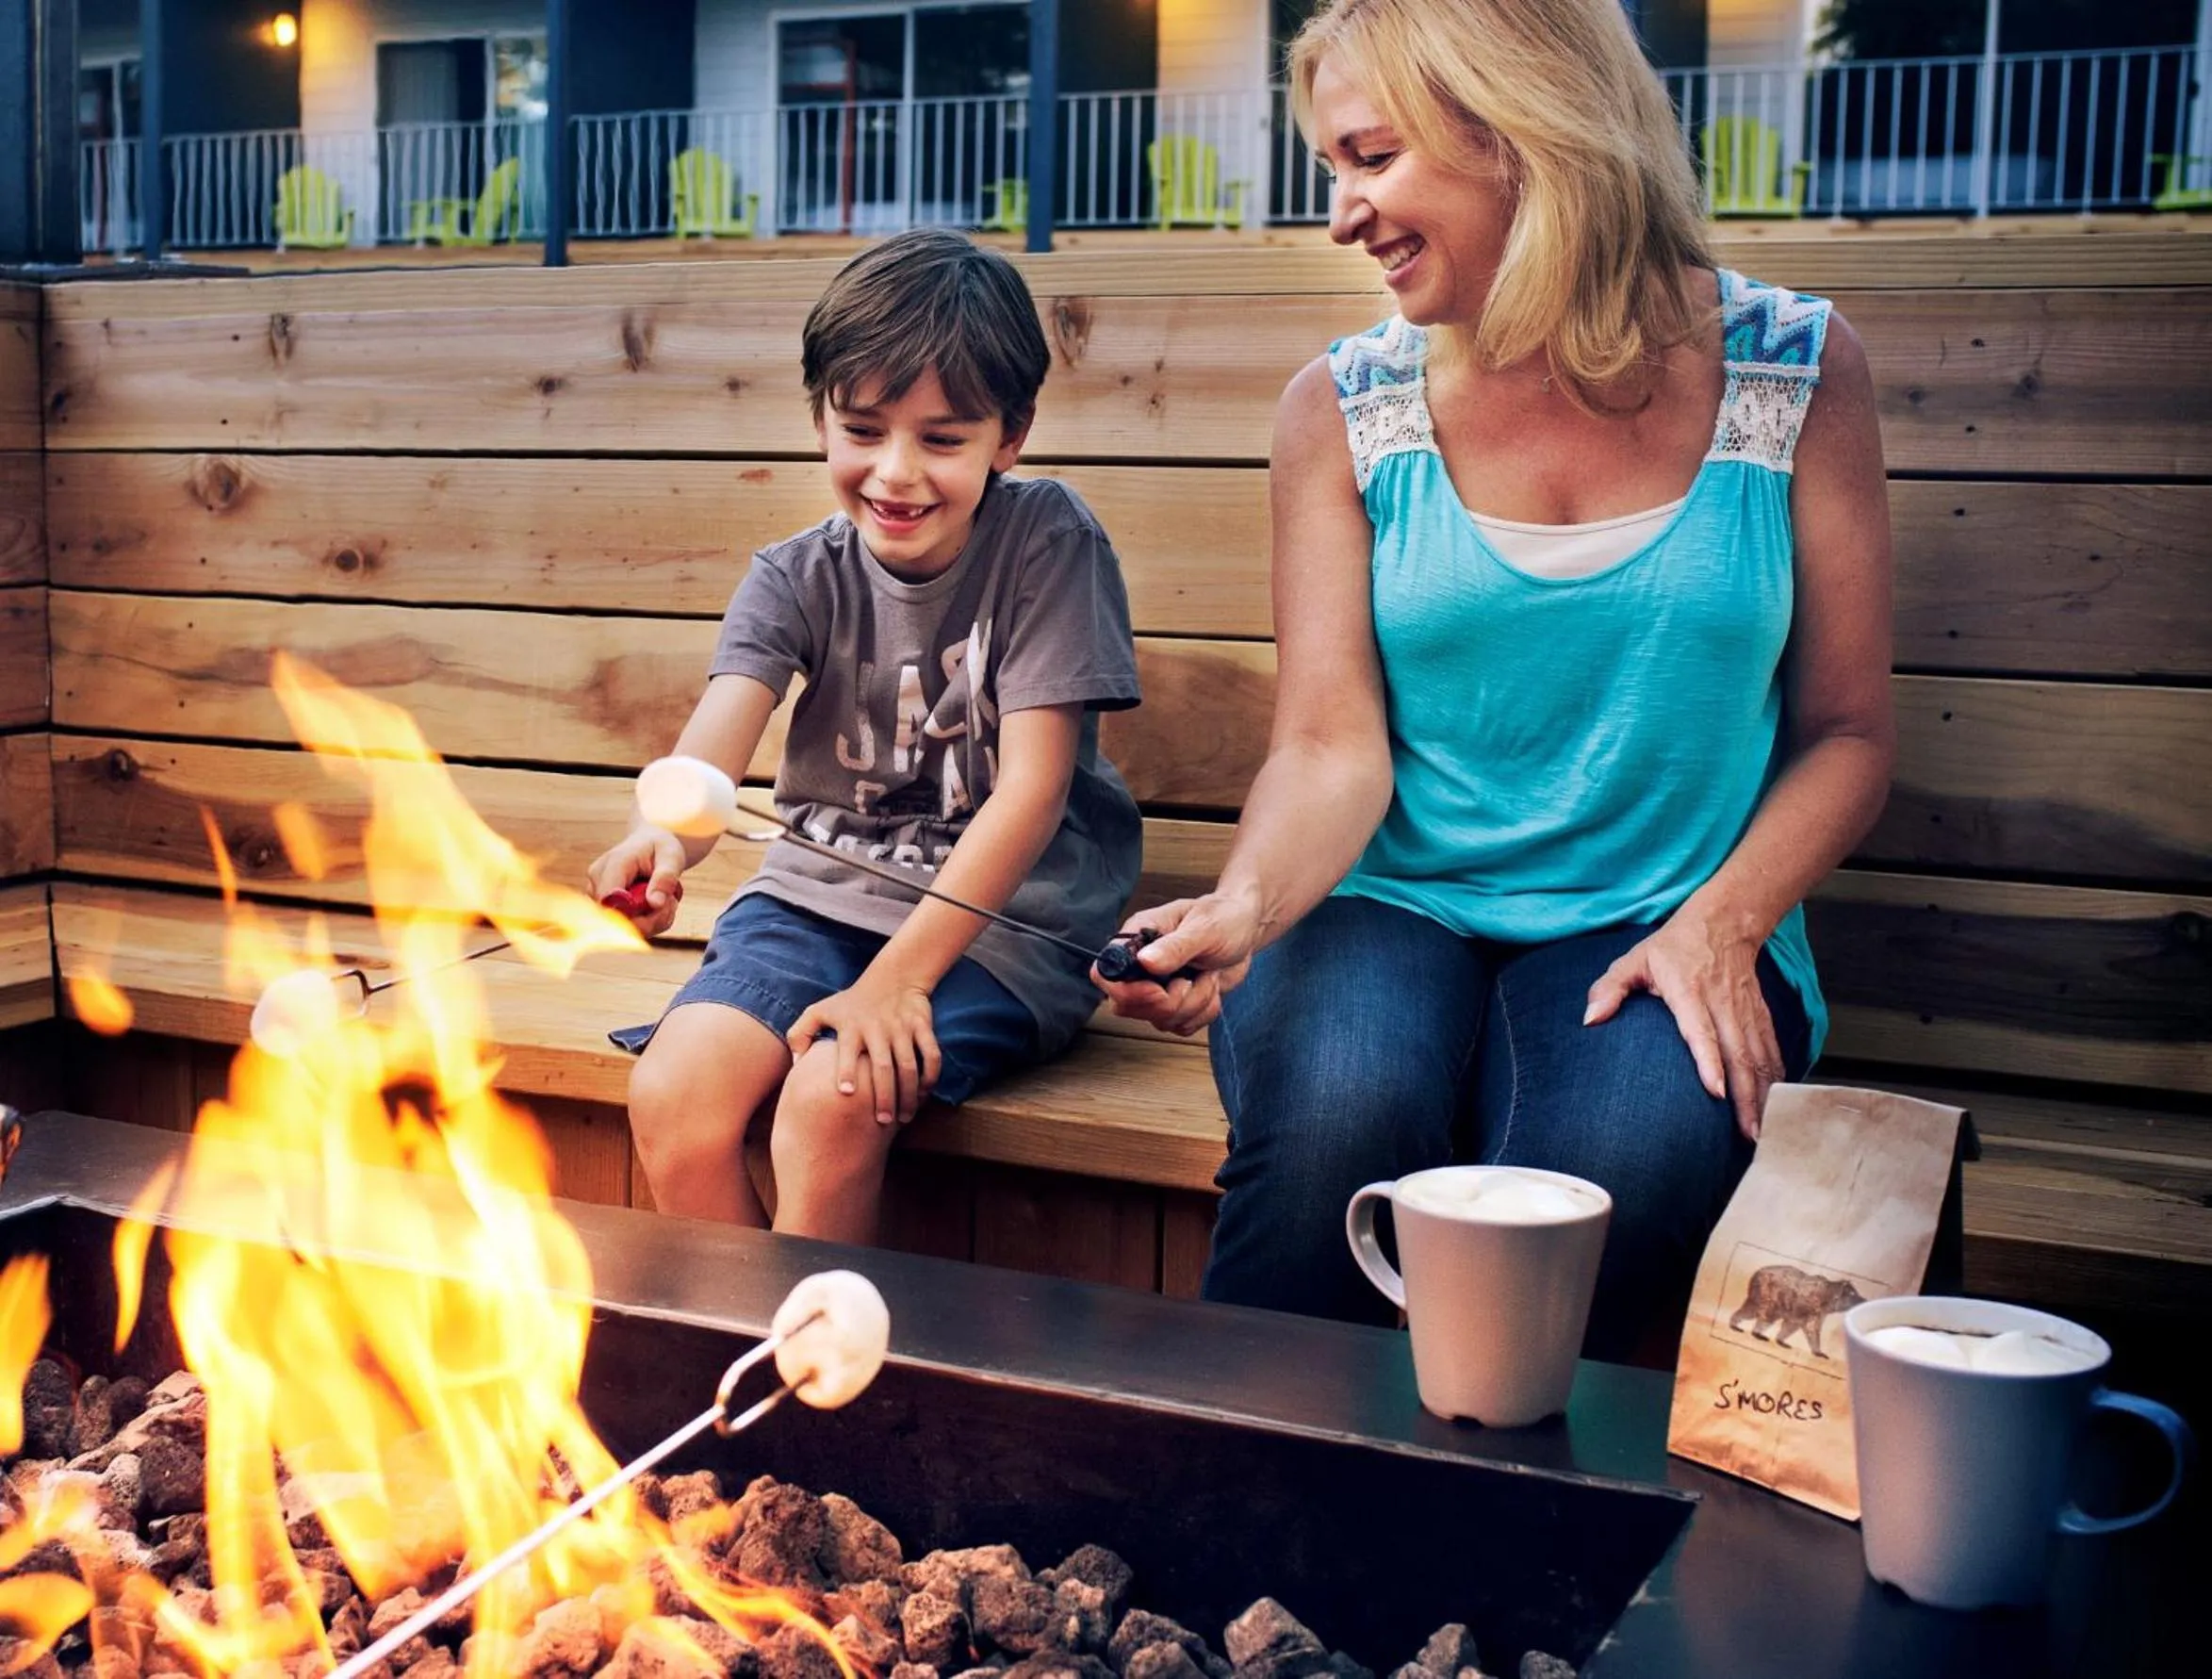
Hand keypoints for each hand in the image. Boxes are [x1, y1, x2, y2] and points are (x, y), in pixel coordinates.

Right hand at [586, 828, 687, 937]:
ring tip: (667, 900)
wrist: (651, 845)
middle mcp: (598, 882)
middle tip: (671, 903)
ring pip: (623, 927)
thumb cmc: (660, 848)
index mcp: (613, 864)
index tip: (659, 907)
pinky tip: (659, 907)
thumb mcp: (671, 857)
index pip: (609, 898)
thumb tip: (655, 903)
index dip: (632, 913)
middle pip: (615, 918)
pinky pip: (628, 927)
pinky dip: (649, 923)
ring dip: (652, 921)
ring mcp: (599, 897)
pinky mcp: (606, 908)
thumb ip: (665, 878)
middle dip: (649, 919)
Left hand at [786, 974, 940, 1125]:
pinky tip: (924, 1094)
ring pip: (908, 1065)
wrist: (894, 977)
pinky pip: (931, 1054)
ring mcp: (901, 1028)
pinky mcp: (922, 1025)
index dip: (846, 1070)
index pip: (847, 1050)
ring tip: (904, 1117)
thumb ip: (800, 1033)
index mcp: (851, 1027)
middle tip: (881, 1122)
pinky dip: (930, 1075)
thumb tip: (795, 1063)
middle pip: (882, 1066)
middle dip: (883, 1095)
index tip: (845, 1092)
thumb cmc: (852, 1002)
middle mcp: (877, 1028)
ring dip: (908, 1093)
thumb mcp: (821, 1010)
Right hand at [1091, 892, 1260, 1036]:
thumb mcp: (1203, 927)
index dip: (1125, 991)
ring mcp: (1156, 988)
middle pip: (1126, 1006)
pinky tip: (1211, 988)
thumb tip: (1145, 961)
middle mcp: (1140, 966)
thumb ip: (1175, 946)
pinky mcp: (1176, 1005)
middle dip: (1167, 1003)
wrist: (1246, 931)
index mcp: (1136, 939)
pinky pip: (1181, 1026)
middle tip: (1191, 981)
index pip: (1104, 973)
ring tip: (1208, 976)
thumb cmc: (1223, 917)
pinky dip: (1203, 1012)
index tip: (1159, 990)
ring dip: (1193, 1004)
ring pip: (1159, 1020)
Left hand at [1583, 909, 1785, 1141]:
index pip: (1701, 1031)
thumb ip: (1610, 988)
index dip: (1709, 1062)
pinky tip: (1775, 1103)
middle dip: (1745, 1096)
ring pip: (1759, 1056)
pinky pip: (1771, 1049)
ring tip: (1759, 1130)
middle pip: (1738, 1054)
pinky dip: (1775, 1077)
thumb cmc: (1673, 947)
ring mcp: (1746, 1010)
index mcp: (1689, 992)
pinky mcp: (1760, 1014)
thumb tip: (1590, 1019)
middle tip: (1747, 1134)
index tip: (1716, 1092)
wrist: (1724, 922)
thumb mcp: (1634, 959)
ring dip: (1763, 1094)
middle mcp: (1722, 1004)